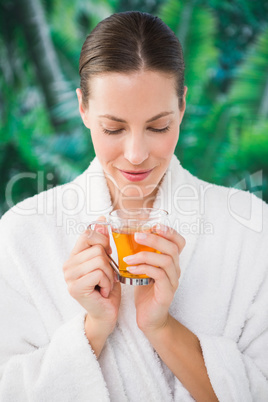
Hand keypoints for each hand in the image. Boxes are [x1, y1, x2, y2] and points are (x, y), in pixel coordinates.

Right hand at [63, 217, 120, 337]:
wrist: (106, 314)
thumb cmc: (106, 287)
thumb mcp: (106, 260)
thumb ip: (102, 241)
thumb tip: (102, 218)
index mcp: (74, 256)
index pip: (87, 234)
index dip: (102, 240)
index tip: (108, 253)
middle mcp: (68, 265)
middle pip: (97, 248)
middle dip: (109, 263)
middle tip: (106, 277)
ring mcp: (69, 277)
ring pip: (99, 260)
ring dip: (109, 274)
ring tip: (105, 285)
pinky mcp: (75, 288)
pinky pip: (99, 273)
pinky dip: (107, 283)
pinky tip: (103, 292)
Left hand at [123, 224, 184, 333]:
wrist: (150, 319)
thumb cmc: (145, 291)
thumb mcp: (143, 268)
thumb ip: (141, 254)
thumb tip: (126, 236)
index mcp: (171, 261)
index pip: (179, 242)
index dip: (169, 231)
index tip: (154, 226)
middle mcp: (175, 270)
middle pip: (172, 248)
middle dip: (154, 239)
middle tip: (136, 236)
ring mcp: (172, 281)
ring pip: (165, 260)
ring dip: (145, 255)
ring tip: (128, 256)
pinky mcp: (166, 293)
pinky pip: (159, 275)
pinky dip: (143, 268)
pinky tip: (130, 268)